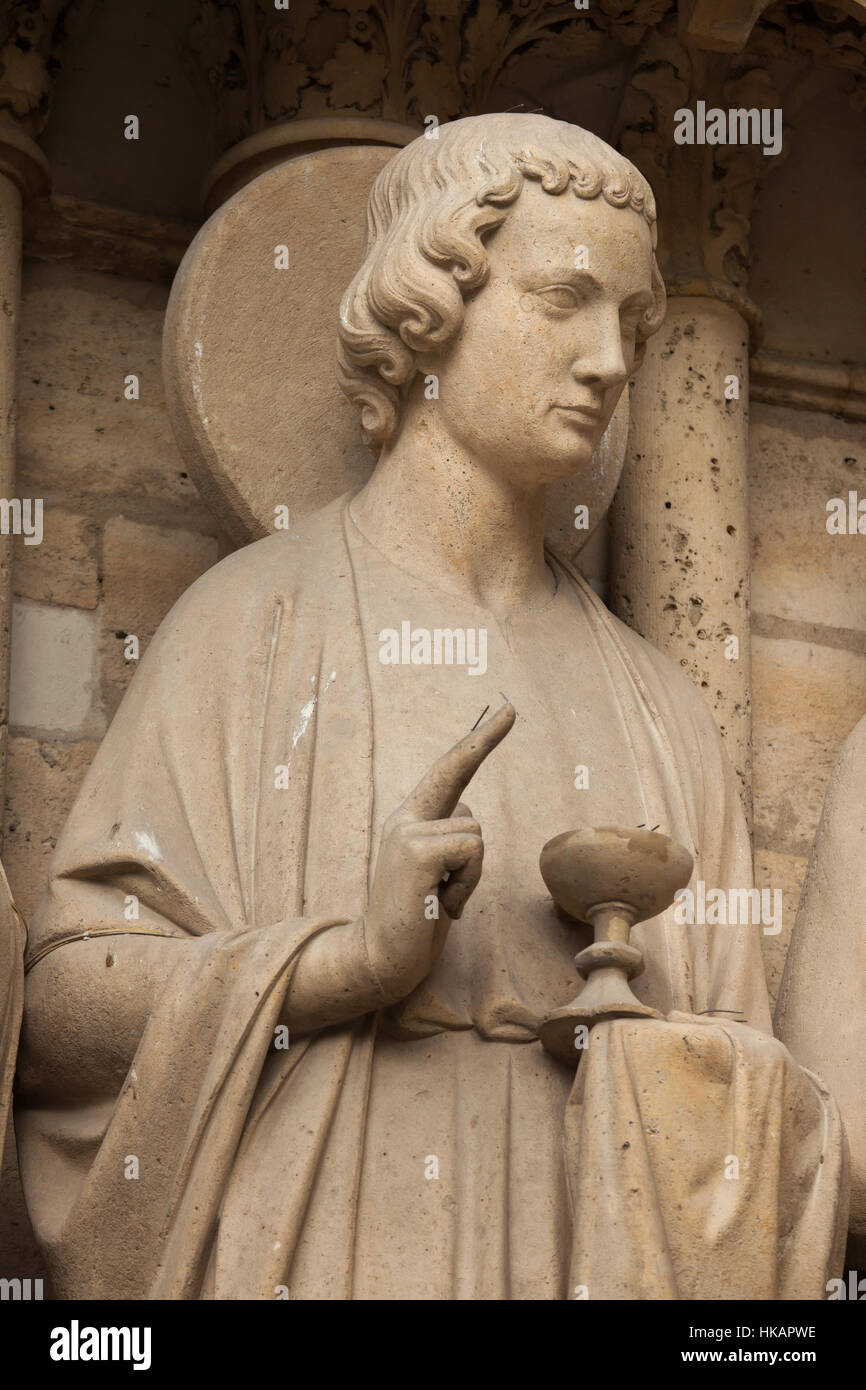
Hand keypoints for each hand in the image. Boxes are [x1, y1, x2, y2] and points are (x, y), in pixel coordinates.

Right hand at [364, 702, 514, 1002]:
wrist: (379, 958)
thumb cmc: (415, 922)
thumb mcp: (436, 875)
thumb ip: (448, 843)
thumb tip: (468, 822)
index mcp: (411, 822)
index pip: (447, 772)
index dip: (475, 741)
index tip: (505, 712)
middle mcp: (405, 819)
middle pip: (457, 773)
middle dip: (483, 738)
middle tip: (512, 706)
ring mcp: (406, 832)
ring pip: (476, 832)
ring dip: (472, 874)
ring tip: (442, 898)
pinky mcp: (415, 851)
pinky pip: (472, 851)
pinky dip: (466, 884)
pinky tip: (440, 904)